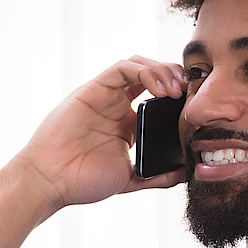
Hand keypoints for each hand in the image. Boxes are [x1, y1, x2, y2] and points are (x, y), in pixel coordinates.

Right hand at [11, 56, 191, 209]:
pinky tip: (159, 89)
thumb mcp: (130, 179)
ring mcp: (104, 96)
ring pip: (139, 66)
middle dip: (175, 78)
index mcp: (126, 125)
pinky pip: (122, 68)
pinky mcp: (92, 89)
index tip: (196, 107)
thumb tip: (185, 174)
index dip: (179, 96)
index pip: (157, 98)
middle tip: (190, 94)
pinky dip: (145, 72)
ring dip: (162, 71)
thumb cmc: (82, 181)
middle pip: (151, 76)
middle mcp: (116, 106)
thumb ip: (156, 175)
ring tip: (176, 90)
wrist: (51, 181)